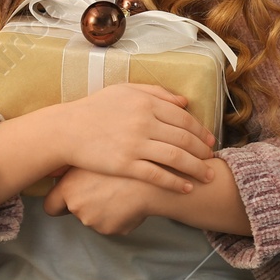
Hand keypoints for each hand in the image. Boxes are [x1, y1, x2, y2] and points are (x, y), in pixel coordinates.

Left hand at [42, 167, 159, 235]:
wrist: (151, 179)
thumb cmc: (123, 163)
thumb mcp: (94, 158)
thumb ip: (75, 170)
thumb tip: (62, 173)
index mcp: (69, 190)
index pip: (50, 206)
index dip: (57, 204)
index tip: (64, 201)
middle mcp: (77, 207)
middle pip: (74, 211)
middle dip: (85, 204)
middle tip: (102, 189)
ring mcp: (92, 221)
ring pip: (93, 218)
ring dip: (103, 209)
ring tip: (120, 192)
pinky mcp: (109, 229)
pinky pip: (110, 224)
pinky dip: (117, 217)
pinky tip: (129, 203)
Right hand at [58, 83, 215, 194]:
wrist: (66, 130)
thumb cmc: (96, 108)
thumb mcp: (125, 91)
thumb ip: (156, 93)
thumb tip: (184, 102)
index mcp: (146, 103)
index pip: (184, 119)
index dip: (201, 131)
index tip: (210, 141)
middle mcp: (144, 123)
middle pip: (184, 138)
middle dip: (202, 151)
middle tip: (212, 159)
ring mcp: (135, 145)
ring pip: (175, 158)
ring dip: (196, 168)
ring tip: (208, 175)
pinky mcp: (124, 165)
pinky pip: (156, 175)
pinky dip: (174, 182)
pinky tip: (186, 188)